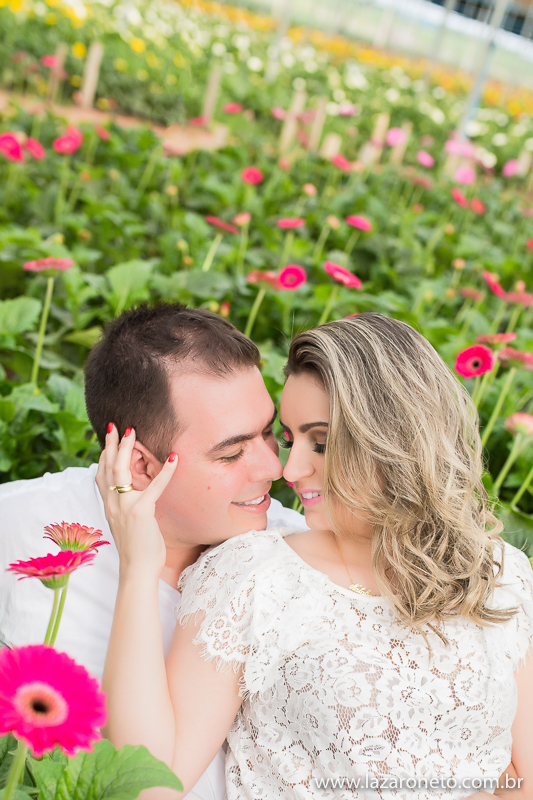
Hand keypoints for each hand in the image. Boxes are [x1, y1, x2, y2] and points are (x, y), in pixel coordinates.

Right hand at [95, 425, 177, 576]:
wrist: (138, 569)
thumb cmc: (138, 548)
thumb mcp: (128, 524)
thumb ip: (128, 508)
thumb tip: (137, 497)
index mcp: (109, 507)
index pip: (101, 475)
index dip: (104, 455)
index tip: (108, 439)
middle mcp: (112, 504)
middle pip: (107, 467)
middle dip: (111, 444)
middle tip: (115, 426)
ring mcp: (124, 507)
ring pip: (120, 471)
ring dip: (126, 448)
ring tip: (133, 431)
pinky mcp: (140, 512)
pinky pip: (154, 486)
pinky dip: (166, 471)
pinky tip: (174, 458)